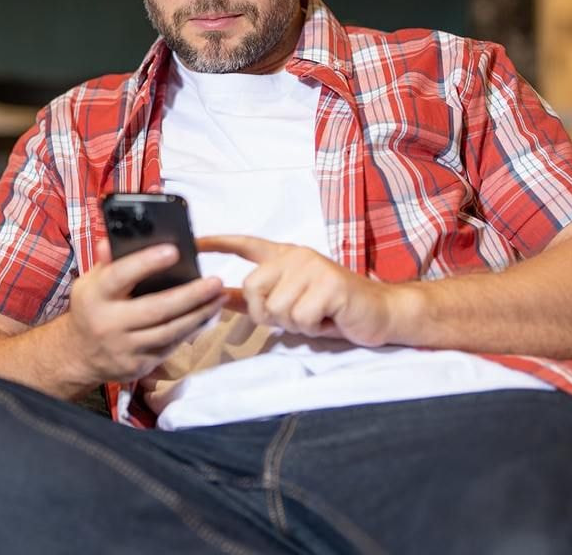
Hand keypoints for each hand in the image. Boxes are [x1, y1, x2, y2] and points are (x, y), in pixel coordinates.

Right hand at [64, 239, 226, 384]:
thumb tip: (114, 241)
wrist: (79, 355)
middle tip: (214, 281)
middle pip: (155, 309)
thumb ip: (107, 263)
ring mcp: (124, 348)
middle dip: (189, 295)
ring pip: (169, 331)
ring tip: (218, 297)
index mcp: (95, 296)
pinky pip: (169, 347)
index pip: (120, 276)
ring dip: (198, 315)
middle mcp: (109, 323)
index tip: (174, 251)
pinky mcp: (138, 366)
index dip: (146, 263)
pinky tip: (205, 316)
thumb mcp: (90, 282)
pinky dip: (190, 331)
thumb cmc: (91, 309)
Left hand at [198, 235, 400, 345]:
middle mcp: (295, 256)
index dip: (217, 243)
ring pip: (277, 309)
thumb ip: (258, 297)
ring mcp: (313, 267)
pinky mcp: (330, 284)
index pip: (245, 244)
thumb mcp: (291, 301)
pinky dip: (314, 328)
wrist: (379, 313)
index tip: (192, 242)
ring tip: (318, 316)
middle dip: (270, 314)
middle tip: (298, 316)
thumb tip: (221, 296)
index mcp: (284, 256)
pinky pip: (301, 318)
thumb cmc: (332, 310)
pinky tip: (330, 319)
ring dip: (297, 324)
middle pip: (253, 289)